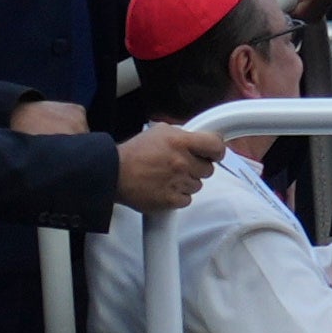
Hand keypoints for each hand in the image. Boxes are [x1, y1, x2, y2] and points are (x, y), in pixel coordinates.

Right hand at [107, 121, 227, 212]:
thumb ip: (183, 135)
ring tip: (168, 176)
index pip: (215, 146)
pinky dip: (178, 195)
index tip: (214, 153)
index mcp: (180, 142)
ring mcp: (177, 183)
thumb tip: (201, 139)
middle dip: (197, 167)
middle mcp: (181, 162)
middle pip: (208, 169)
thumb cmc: (134, 153)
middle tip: (182, 165)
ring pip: (197, 185)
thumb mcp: (160, 131)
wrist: (114, 174)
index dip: (217, 150)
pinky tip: (165, 188)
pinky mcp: (171, 201)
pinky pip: (187, 199)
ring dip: (187, 182)